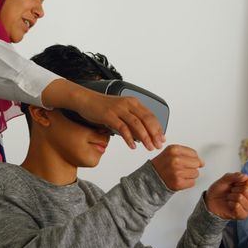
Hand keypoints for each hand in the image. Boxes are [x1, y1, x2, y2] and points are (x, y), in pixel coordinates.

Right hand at [42, 79, 164, 150]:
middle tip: (158, 145)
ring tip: (148, 147)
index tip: (162, 139)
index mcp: (133, 102)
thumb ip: (131, 120)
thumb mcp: (120, 111)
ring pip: (137, 124)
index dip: (158, 128)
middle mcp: (128, 104)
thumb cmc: (102, 106)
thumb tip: (142, 134)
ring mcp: (119, 109)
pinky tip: (133, 145)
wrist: (85, 100)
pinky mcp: (109, 115)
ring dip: (145, 137)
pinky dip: (129, 138)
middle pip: (147, 120)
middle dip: (154, 134)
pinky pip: (122, 128)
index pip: (151, 116)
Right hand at [151, 145, 203, 190]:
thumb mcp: (171, 152)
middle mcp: (176, 160)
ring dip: (189, 175)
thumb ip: (187, 153)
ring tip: (179, 174)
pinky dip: (187, 183)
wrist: (150, 178)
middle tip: (182, 168)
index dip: (191, 158)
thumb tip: (201, 162)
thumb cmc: (162, 165)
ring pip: (196, 173)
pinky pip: (192, 182)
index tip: (184, 161)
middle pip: (197, 163)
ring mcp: (177, 172)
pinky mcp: (179, 183)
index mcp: (174, 150)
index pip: (194, 154)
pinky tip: (179, 180)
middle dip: (191, 167)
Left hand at [204, 173, 247, 219]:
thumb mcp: (224, 180)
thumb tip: (245, 176)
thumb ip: (234, 176)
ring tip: (229, 198)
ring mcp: (247, 206)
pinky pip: (242, 210)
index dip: (238, 182)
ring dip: (233, 197)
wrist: (210, 201)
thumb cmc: (218, 190)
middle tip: (230, 191)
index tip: (233, 184)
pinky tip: (229, 204)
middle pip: (247, 190)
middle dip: (235, 189)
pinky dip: (233, 205)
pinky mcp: (243, 215)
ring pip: (244, 200)